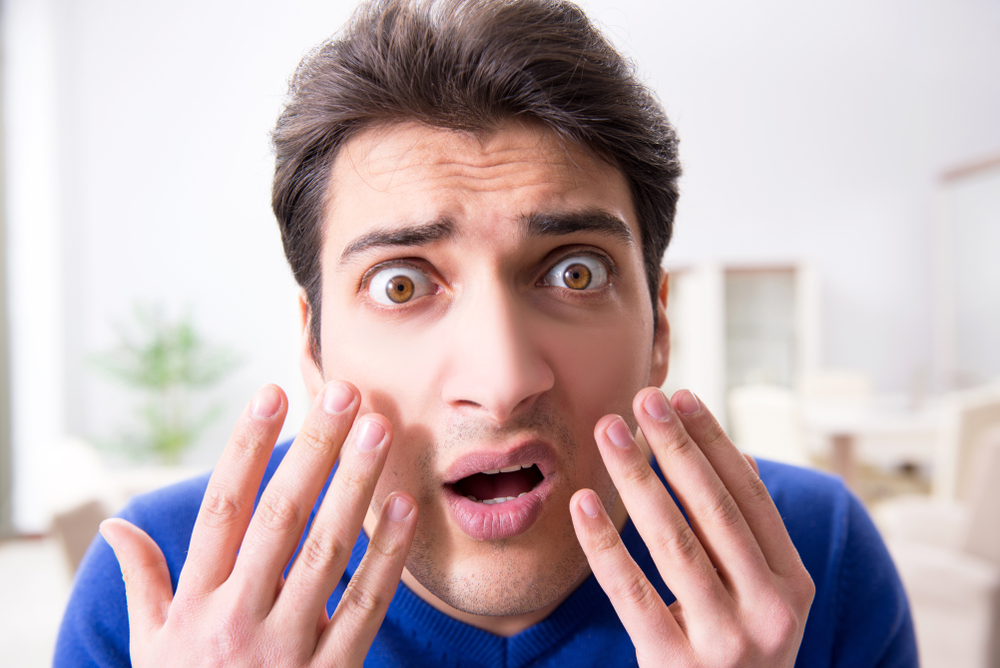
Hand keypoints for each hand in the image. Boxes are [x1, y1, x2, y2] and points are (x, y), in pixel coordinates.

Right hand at [99, 382, 417, 666]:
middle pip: (280, 517)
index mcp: (195, 604)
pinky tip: (403, 508)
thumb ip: (145, 583)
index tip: (272, 393)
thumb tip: (115, 522)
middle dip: (314, 450)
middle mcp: (238, 619)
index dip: (246, 447)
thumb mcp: (152, 647)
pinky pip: (364, 606)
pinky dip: (385, 556)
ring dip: (355, 487)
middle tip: (345, 393)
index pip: (222, 508)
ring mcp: (287, 648)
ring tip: (380, 430)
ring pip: (326, 551)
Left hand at [570, 388, 814, 666]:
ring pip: (672, 542)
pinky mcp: (674, 665)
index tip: (680, 398)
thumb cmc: (739, 651)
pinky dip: (603, 544)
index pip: (751, 496)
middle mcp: (768, 611)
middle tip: (640, 399)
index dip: (714, 442)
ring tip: (609, 432)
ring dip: (636, 478)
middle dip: (675, 447)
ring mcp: (723, 641)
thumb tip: (731, 453)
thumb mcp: (764, 598)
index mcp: (792, 584)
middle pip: (714, 510)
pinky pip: (630, 592)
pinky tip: (582, 502)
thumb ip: (749, 535)